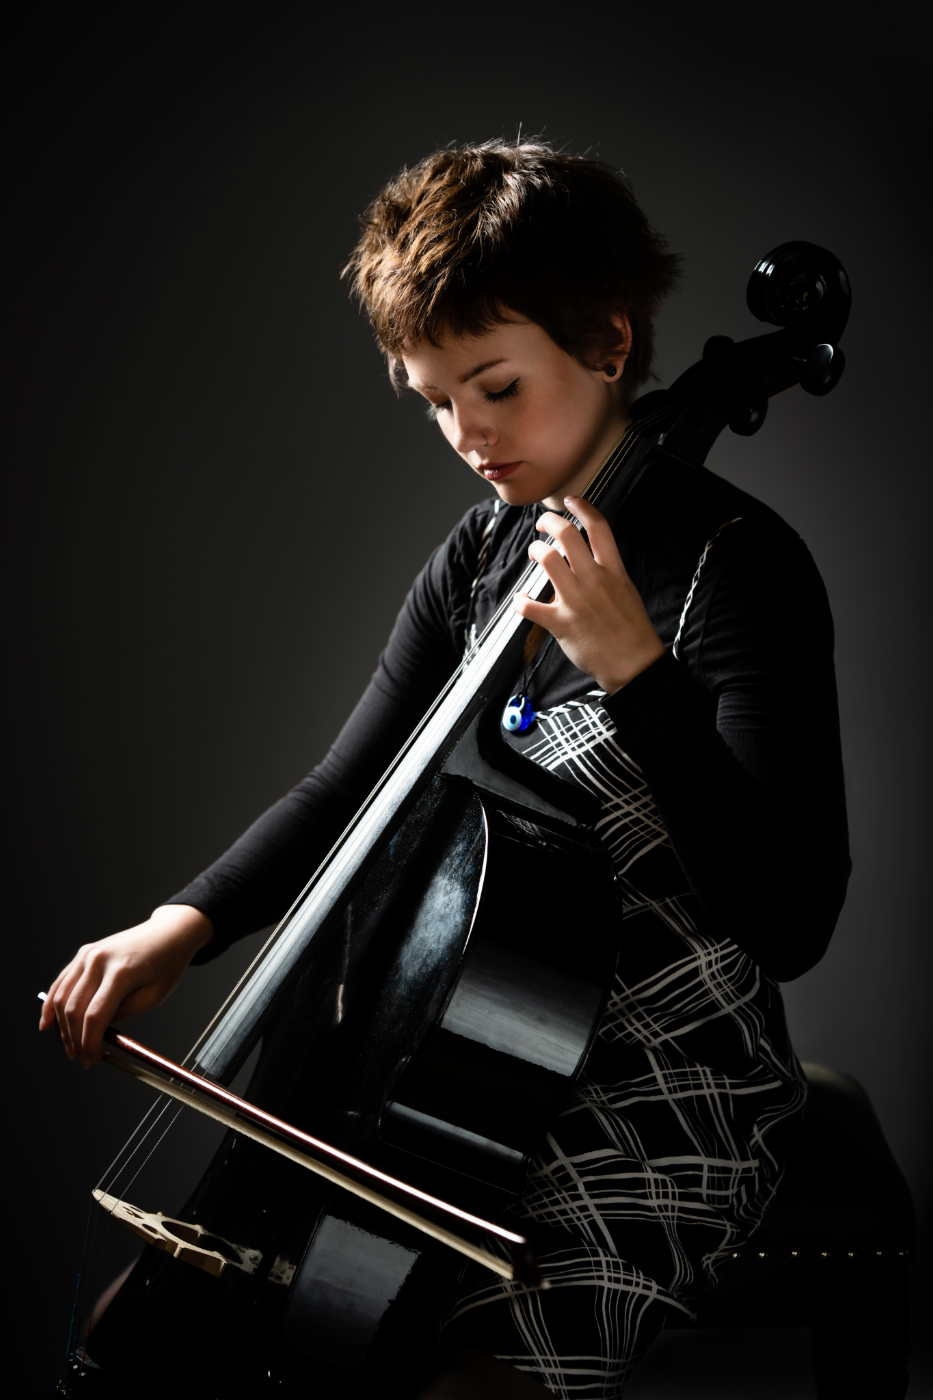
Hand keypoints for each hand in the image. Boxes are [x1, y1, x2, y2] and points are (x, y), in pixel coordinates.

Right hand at [38, 905, 213, 1066]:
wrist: (170, 932)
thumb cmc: (168, 963)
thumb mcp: (154, 996)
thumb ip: (123, 1013)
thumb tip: (98, 1032)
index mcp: (121, 972)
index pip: (94, 1016)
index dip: (89, 1043)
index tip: (93, 1058)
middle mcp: (99, 961)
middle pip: (74, 1009)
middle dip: (75, 1040)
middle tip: (82, 1058)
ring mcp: (88, 954)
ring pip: (62, 997)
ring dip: (62, 1027)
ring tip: (70, 1046)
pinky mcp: (84, 953)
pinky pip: (61, 982)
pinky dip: (51, 1004)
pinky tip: (48, 1022)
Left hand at [513, 495, 664, 693]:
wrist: (633, 663)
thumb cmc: (632, 629)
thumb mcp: (627, 590)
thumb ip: (608, 571)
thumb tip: (590, 556)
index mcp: (613, 571)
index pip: (598, 527)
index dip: (582, 507)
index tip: (570, 500)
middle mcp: (593, 580)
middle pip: (567, 535)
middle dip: (548, 522)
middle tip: (541, 525)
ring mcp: (576, 600)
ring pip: (547, 559)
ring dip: (535, 550)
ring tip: (534, 553)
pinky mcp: (560, 623)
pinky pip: (529, 606)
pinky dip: (520, 600)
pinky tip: (520, 599)